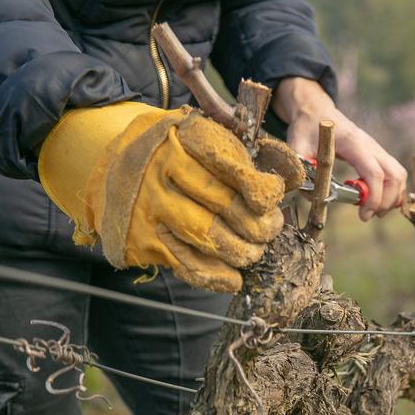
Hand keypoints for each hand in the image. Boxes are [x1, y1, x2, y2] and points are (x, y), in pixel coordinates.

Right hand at [40, 103, 300, 292]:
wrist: (117, 161)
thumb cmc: (185, 151)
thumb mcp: (217, 136)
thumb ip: (262, 153)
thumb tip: (298, 177)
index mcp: (187, 138)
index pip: (230, 166)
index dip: (258, 189)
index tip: (271, 200)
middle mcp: (163, 169)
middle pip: (222, 204)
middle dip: (257, 225)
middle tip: (270, 232)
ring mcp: (149, 205)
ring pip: (206, 236)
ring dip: (240, 251)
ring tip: (253, 252)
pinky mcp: (142, 237)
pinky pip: (185, 263)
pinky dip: (215, 277)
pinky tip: (233, 279)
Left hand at [273, 77, 406, 220]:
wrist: (317, 111)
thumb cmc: (307, 128)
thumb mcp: (297, 147)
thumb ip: (302, 170)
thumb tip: (312, 196)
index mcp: (354, 144)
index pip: (374, 173)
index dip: (373, 197)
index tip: (364, 215)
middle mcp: (371, 145)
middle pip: (394, 176)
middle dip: (386, 201)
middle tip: (368, 215)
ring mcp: (377, 149)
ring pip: (399, 175)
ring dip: (392, 197)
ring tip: (372, 210)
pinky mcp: (378, 154)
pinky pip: (395, 174)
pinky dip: (393, 190)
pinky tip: (376, 200)